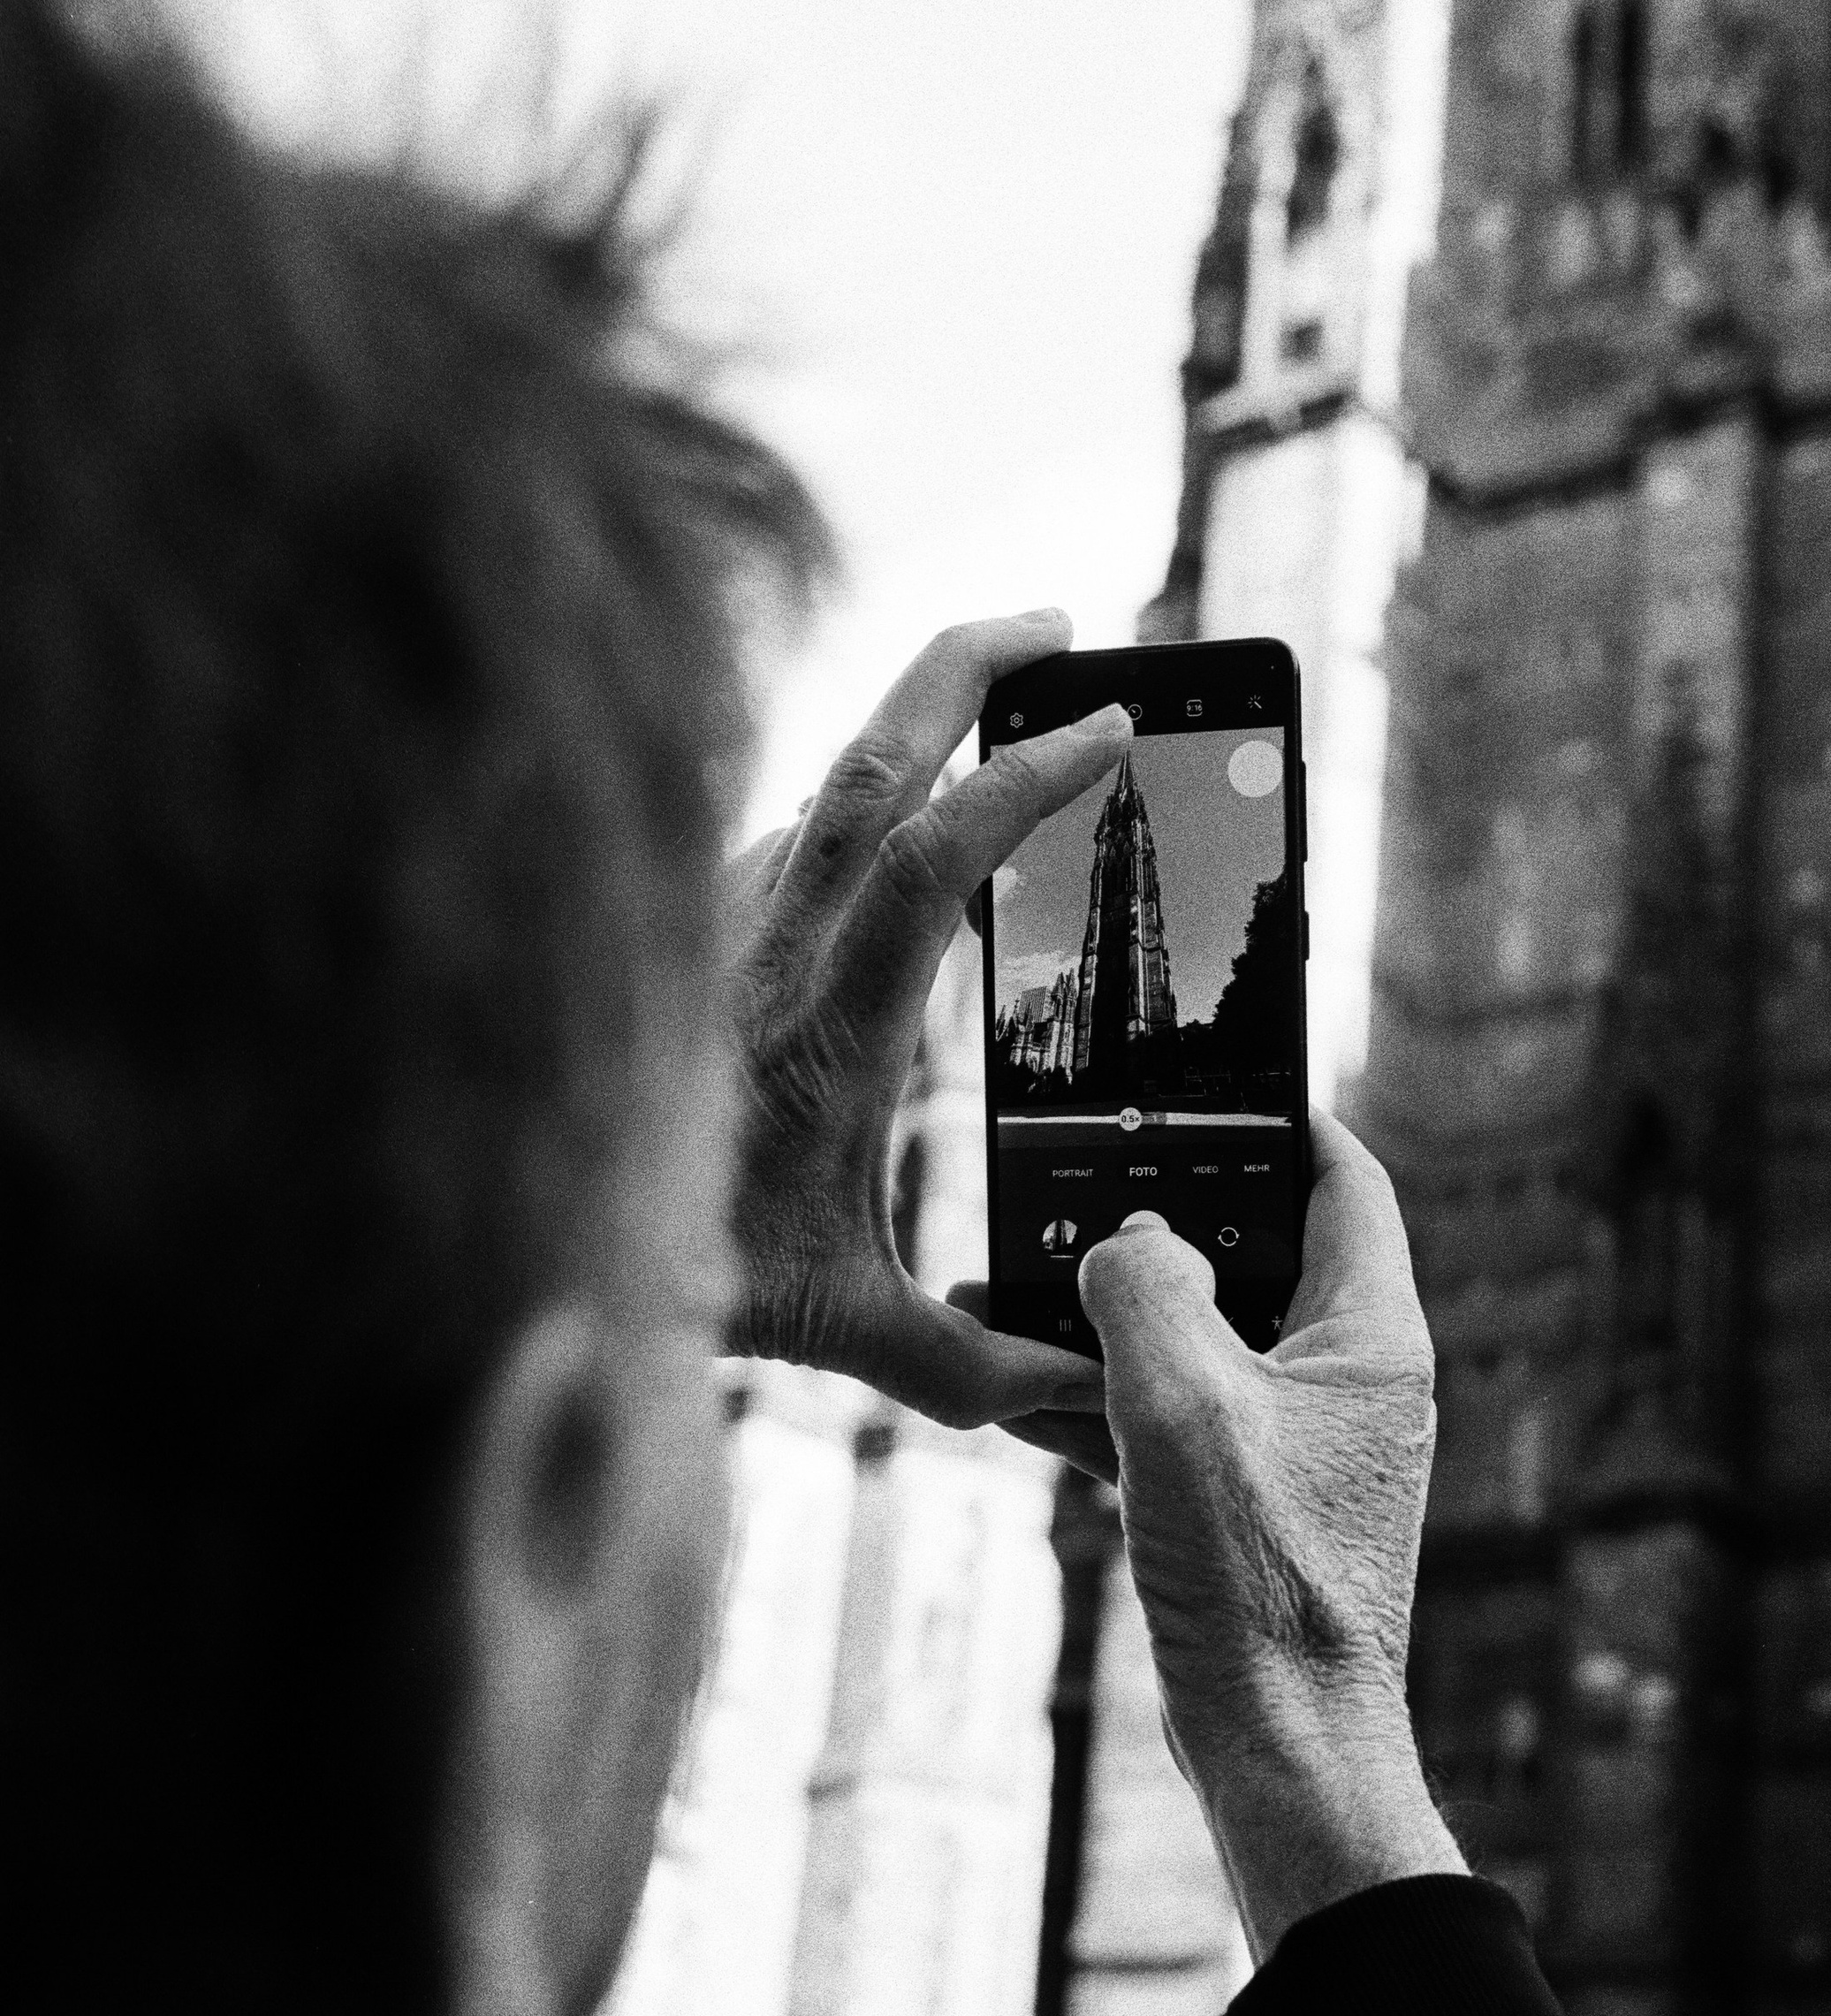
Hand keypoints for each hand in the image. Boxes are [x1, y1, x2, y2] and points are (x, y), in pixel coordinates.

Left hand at [725, 611, 1128, 1426]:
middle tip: (1062, 627)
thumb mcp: (853, 1334)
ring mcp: (717, 928)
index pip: (938, 858)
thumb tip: (1096, 1388)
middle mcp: (767, 952)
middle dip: (969, 664)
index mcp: (830, 1027)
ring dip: (913, 728)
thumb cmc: (690, 1288)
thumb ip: (988, 1363)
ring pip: (822, 786)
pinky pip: (780, 839)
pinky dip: (851, 808)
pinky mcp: (686, 933)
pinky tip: (889, 825)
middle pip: (870, 756)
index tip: (1113, 728)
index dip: (1030, 777)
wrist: (530, 1256)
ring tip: (998, 703)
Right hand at [1074, 1114, 1464, 1959]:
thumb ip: (1145, 1286)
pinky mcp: (1243, 1507)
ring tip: (998, 1283)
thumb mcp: (1183, 1403)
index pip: (1341, 1179)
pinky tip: (1009, 1383)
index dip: (1274, 1116)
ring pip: (1193, 1341)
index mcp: (1370, 1336)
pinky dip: (1097, 1398)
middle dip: (1153, 1218)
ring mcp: (1295, 1448)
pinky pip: (1165, 1420)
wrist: (1280, 1750)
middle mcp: (1347, 1382)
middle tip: (1065, 1177)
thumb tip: (1125, 1237)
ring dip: (1101, 1316)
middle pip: (1251, 1252)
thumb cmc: (1259, 1583)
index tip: (1199, 1077)